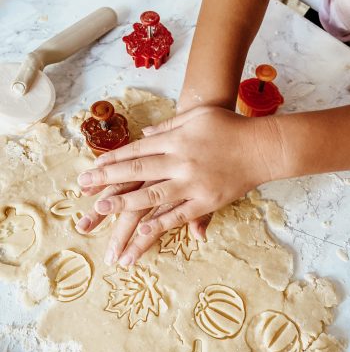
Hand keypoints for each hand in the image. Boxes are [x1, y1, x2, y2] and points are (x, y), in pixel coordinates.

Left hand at [78, 106, 282, 261]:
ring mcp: (192, 184)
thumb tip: (143, 137)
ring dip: (124, 205)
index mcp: (175, 139)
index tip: (92, 169)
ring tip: (102, 211)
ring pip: (152, 197)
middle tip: (85, 189)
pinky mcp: (206, 202)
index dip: (112, 160)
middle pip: (137, 173)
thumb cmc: (229, 126)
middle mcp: (180, 161)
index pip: (135, 151)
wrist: (261, 146)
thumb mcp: (197, 117)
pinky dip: (159, 225)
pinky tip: (141, 235)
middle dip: (108, 181)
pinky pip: (179, 216)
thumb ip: (168, 125)